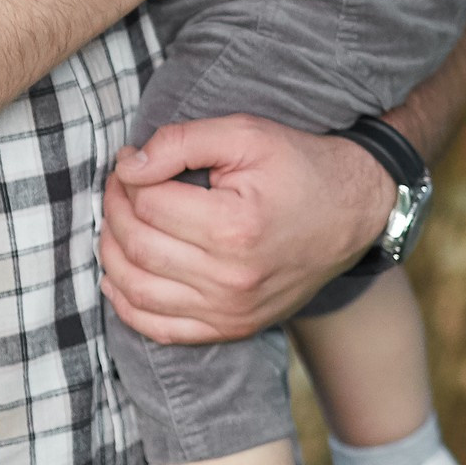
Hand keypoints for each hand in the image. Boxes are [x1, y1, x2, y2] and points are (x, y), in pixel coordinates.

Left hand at [100, 114, 389, 342]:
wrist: (353, 213)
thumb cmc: (299, 167)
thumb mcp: (246, 134)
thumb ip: (181, 142)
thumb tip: (128, 166)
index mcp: (234, 226)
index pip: (149, 204)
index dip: (127, 179)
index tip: (128, 163)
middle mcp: (231, 278)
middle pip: (138, 247)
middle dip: (114, 212)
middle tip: (119, 187)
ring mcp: (231, 311)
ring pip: (139, 291)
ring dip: (112, 256)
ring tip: (115, 224)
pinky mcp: (233, 328)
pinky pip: (161, 330)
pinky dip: (128, 307)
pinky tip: (118, 278)